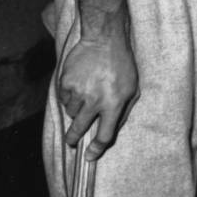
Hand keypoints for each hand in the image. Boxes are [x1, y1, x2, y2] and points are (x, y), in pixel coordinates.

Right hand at [58, 29, 138, 160]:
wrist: (104, 39)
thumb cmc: (122, 65)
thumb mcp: (132, 89)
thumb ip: (123, 111)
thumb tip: (111, 131)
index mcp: (114, 104)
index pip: (104, 135)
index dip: (96, 150)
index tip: (89, 157)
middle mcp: (94, 101)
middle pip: (79, 130)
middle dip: (74, 140)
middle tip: (72, 142)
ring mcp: (78, 92)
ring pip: (71, 113)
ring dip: (76, 110)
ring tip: (85, 96)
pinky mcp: (65, 82)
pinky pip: (63, 99)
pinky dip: (69, 96)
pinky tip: (79, 85)